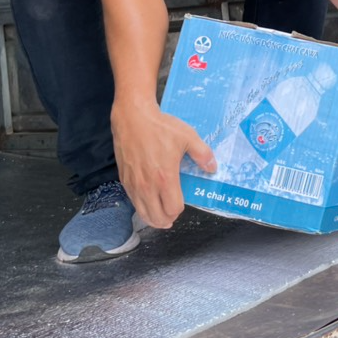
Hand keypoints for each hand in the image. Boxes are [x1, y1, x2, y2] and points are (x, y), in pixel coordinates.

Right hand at [111, 98, 215, 228]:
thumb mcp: (188, 137)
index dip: (179, 210)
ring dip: (153, 218)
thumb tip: (213, 168)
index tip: (181, 204)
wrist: (132, 118)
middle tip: (171, 217)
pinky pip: (133, 202)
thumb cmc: (160, 127)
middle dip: (167, 219)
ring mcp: (134, 184)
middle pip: (157, 216)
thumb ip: (202, 154)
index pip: (173, 208)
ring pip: (142, 212)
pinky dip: (141, 207)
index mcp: (165, 178)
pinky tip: (146, 204)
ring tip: (160, 218)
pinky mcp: (124, 180)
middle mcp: (147, 186)